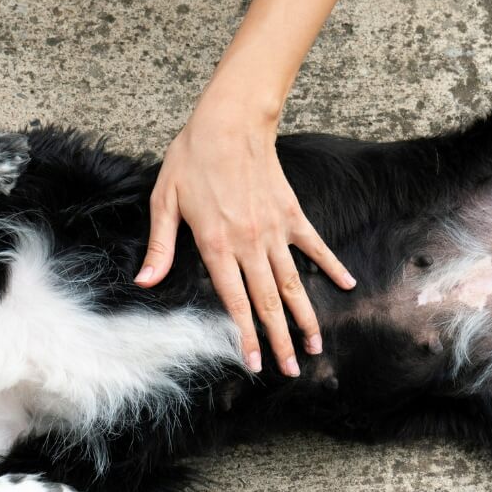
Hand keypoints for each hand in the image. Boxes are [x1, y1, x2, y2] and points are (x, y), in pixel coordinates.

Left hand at [134, 97, 355, 375]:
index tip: (254, 363)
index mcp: (217, 245)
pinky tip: (346, 285)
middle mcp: (250, 244)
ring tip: (314, 347)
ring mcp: (275, 230)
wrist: (230, 121)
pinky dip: (331, 266)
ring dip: (305, 317)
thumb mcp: (164, 202)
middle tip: (290, 371)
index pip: (234, 301)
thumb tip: (144, 283)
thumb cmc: (192, 158)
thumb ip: (160, 247)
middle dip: (280, 341)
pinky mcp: (292, 214)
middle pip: (268, 302)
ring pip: (293, 283)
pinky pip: (315, 246)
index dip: (245, 336)